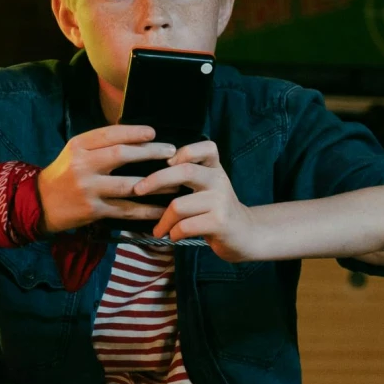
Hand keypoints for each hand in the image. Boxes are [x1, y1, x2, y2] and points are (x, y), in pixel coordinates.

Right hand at [36, 125, 174, 233]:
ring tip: (175, 181)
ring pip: (128, 184)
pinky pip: (126, 210)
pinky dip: (146, 210)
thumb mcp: (75, 152)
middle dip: (150, 152)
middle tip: (171, 151)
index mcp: (78, 146)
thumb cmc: (64, 174)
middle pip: (121, 155)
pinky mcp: (93, 210)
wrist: (39, 203)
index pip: (110, 134)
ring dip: (155, 183)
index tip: (153, 133)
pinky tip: (161, 209)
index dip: (133, 132)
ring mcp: (88, 189)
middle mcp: (82, 165)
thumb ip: (99, 144)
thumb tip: (136, 136)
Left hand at [139, 140, 260, 260]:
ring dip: (163, 220)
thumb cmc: (216, 210)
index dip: (183, 151)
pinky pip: (185, 226)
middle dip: (155, 180)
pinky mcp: (220, 222)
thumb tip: (148, 176)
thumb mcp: (208, 186)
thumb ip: (188, 175)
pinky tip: (174, 236)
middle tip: (138, 190)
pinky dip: (173, 233)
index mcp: (215, 169)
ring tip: (159, 229)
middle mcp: (219, 180)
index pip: (206, 148)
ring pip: (179, 205)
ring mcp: (221, 201)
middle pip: (184, 171)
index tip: (166, 162)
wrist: (245, 234)